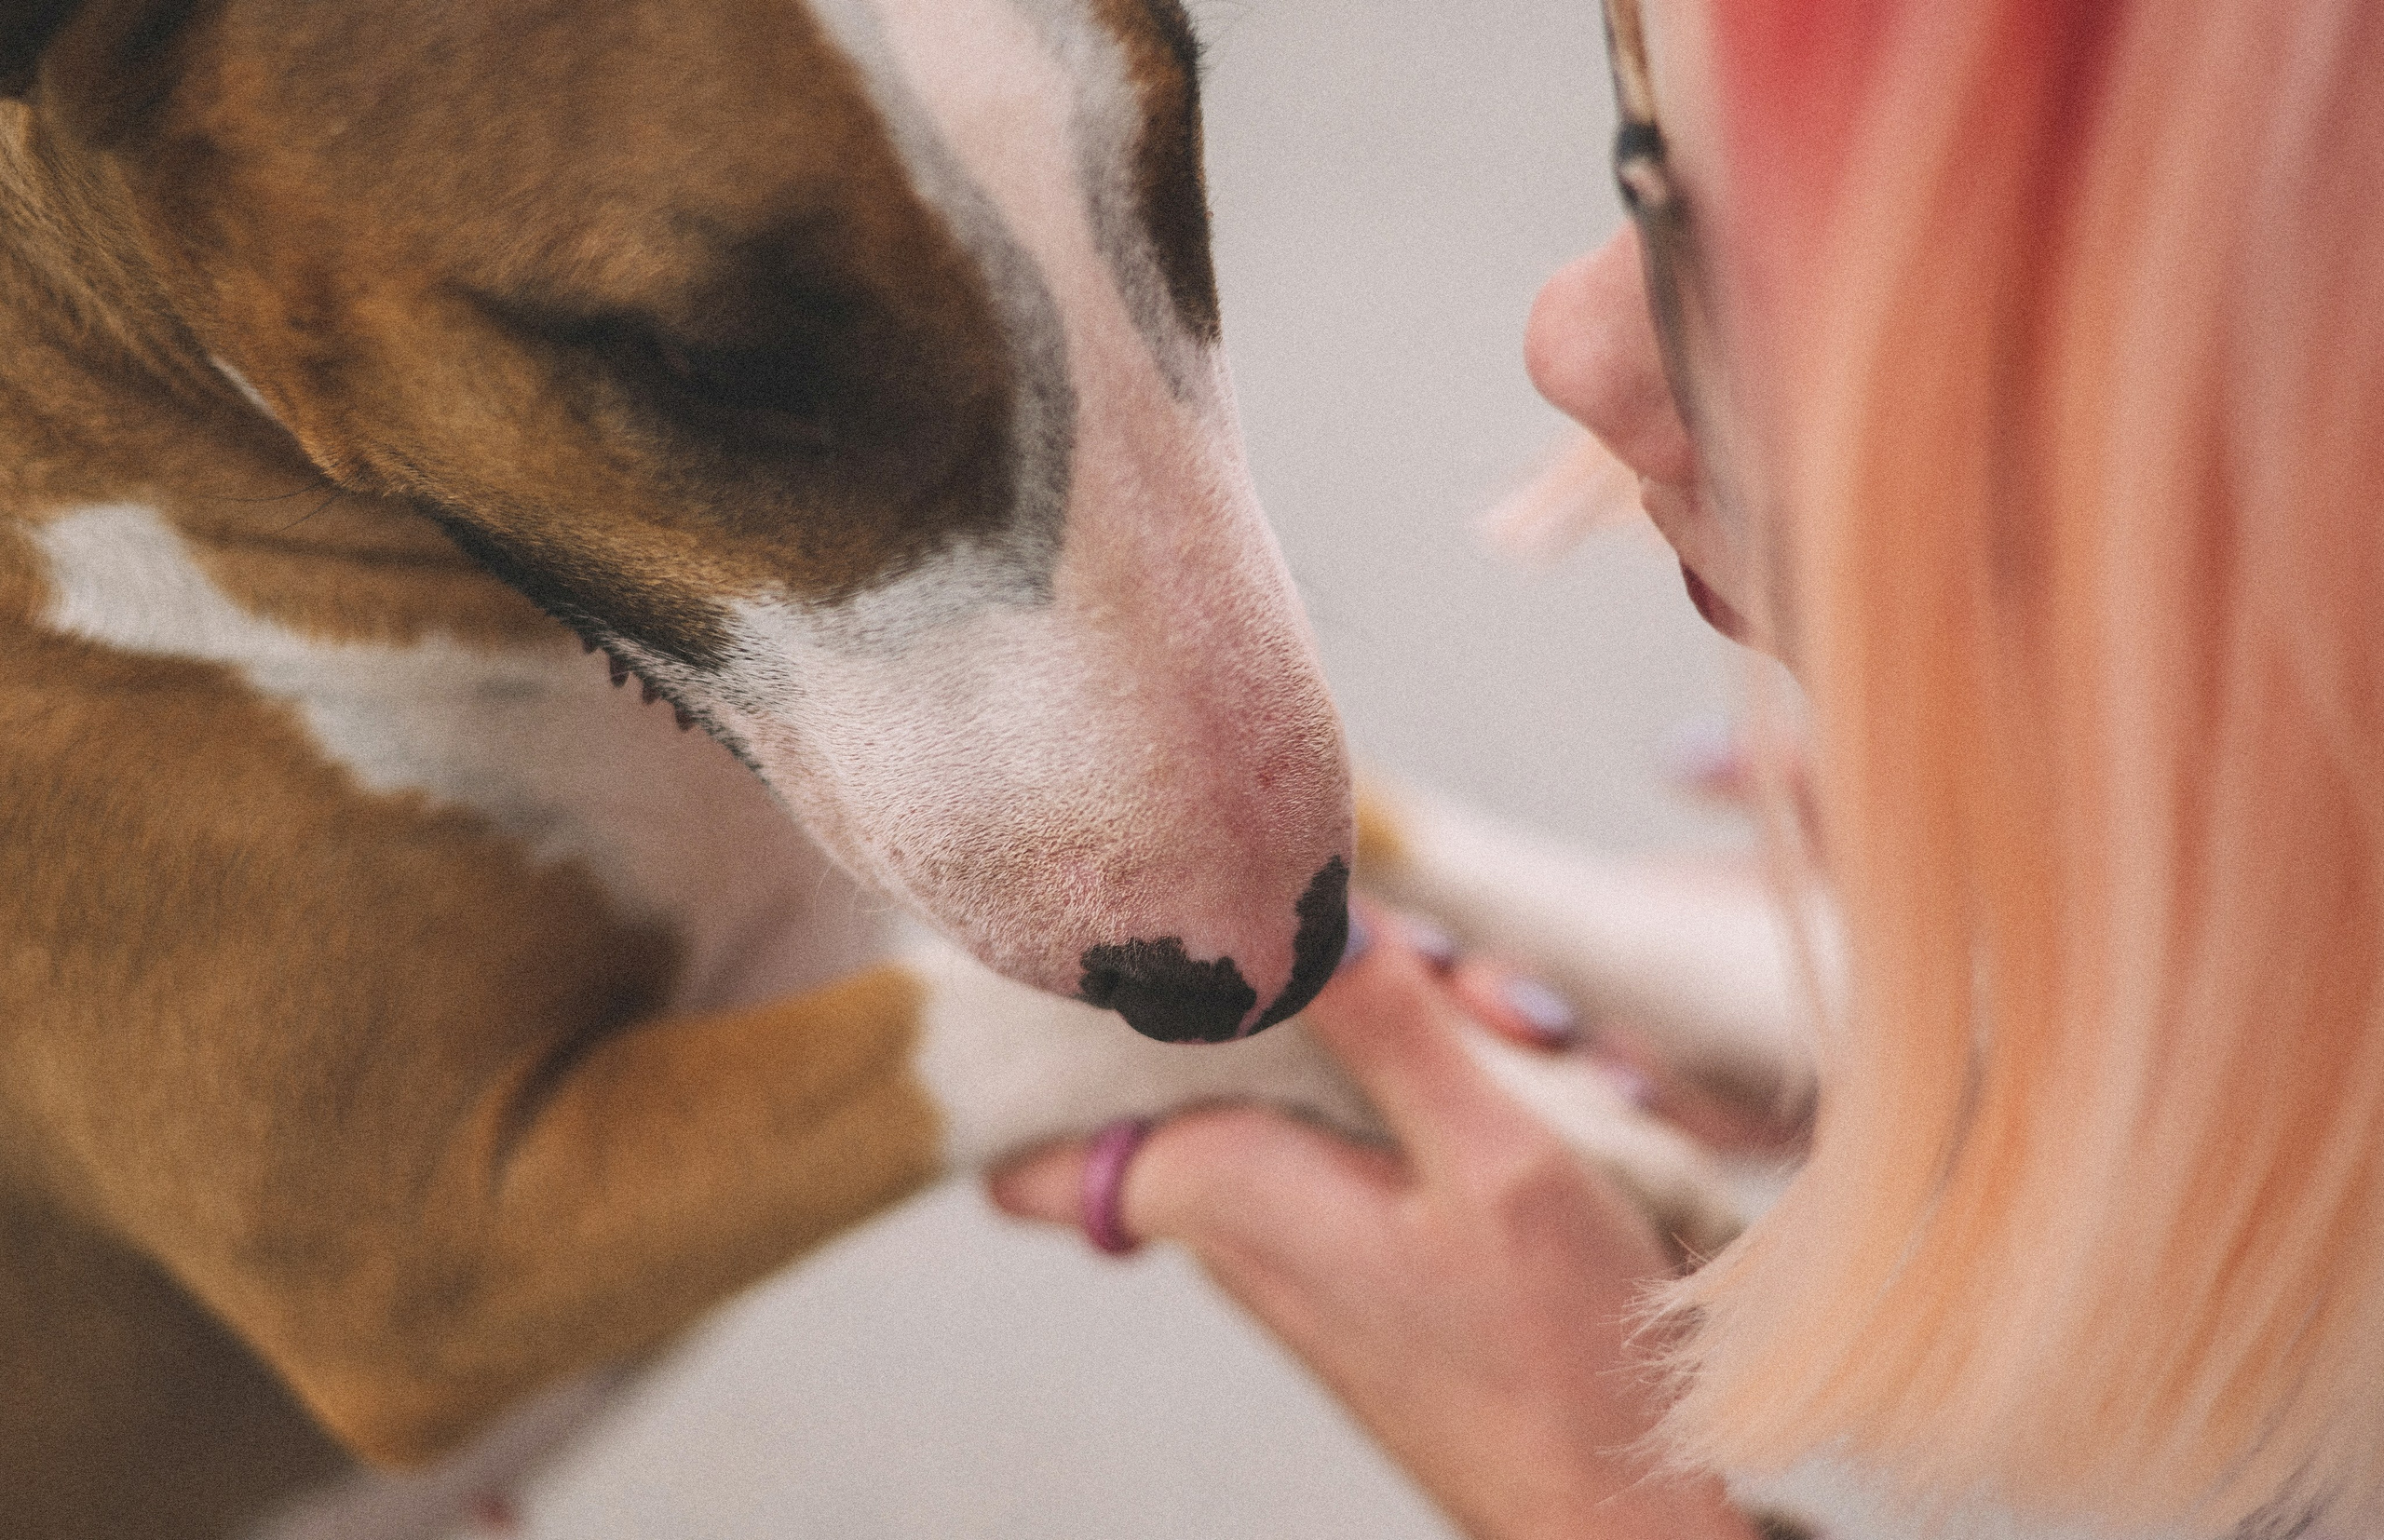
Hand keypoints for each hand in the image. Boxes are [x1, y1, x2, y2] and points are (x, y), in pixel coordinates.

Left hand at [987, 905, 1761, 1539]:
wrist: (1614, 1506)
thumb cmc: (1554, 1355)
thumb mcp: (1491, 1155)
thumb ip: (1387, 1025)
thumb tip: (1294, 902)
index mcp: (1226, 1178)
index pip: (1029, 1155)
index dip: (1046, 1051)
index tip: (1118, 957)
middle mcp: (1238, 1202)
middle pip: (1220, 1043)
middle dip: (1349, 985)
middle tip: (1481, 997)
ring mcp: (1303, 1222)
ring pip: (1319, 1068)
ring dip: (1441, 1035)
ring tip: (1552, 1047)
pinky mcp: (1367, 1241)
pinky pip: (1380, 1126)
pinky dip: (1466, 1098)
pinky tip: (1575, 1098)